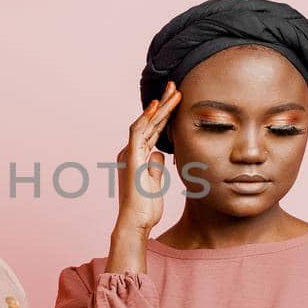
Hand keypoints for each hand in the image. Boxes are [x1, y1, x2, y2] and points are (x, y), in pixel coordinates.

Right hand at [116, 81, 180, 235]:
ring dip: (161, 106)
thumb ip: (155, 165)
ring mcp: (130, 153)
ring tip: (174, 91)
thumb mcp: (154, 182)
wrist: (135, 222)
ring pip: (146, 123)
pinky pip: (138, 132)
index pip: (153, 129)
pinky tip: (156, 105)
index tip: (176, 99)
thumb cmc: (145, 207)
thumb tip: (159, 152)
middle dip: (164, 103)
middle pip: (150, 122)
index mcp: (137, 155)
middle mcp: (131, 150)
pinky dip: (147, 117)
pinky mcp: (131, 158)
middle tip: (175, 86)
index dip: (165, 114)